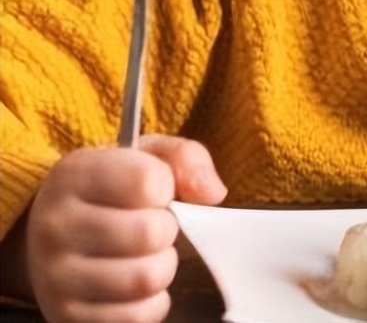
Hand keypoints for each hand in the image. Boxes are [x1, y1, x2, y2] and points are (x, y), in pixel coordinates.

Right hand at [25, 135, 226, 322]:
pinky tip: (135, 282)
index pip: (147, 181)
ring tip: (145, 254)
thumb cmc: (114, 191)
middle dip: (167, 230)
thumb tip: (212, 194)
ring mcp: (56, 276)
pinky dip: (150, 302)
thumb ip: (186, 159)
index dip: (166, 188)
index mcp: (75, 175)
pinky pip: (136, 316)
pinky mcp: (67, 315)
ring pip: (146, 279)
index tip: (155, 192)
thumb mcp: (147, 157)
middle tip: (152, 227)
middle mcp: (56, 225)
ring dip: (161, 267)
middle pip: (150, 233)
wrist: (58, 235)